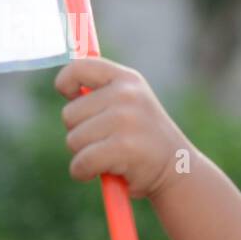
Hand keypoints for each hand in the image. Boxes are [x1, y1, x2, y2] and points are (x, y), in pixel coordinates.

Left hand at [54, 57, 191, 198]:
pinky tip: (103, 172)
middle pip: (69, 114)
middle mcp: (127, 94)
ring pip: (73, 140)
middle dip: (79, 133)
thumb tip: (63, 83)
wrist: (177, 169)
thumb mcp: (128, 106)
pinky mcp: (123, 147)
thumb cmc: (142, 138)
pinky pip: (81, 162)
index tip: (71, 97)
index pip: (79, 67)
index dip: (65, 83)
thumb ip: (100, 94)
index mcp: (127, 79)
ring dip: (83, 155)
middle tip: (104, 141)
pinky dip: (83, 172)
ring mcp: (125, 120)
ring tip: (109, 156)